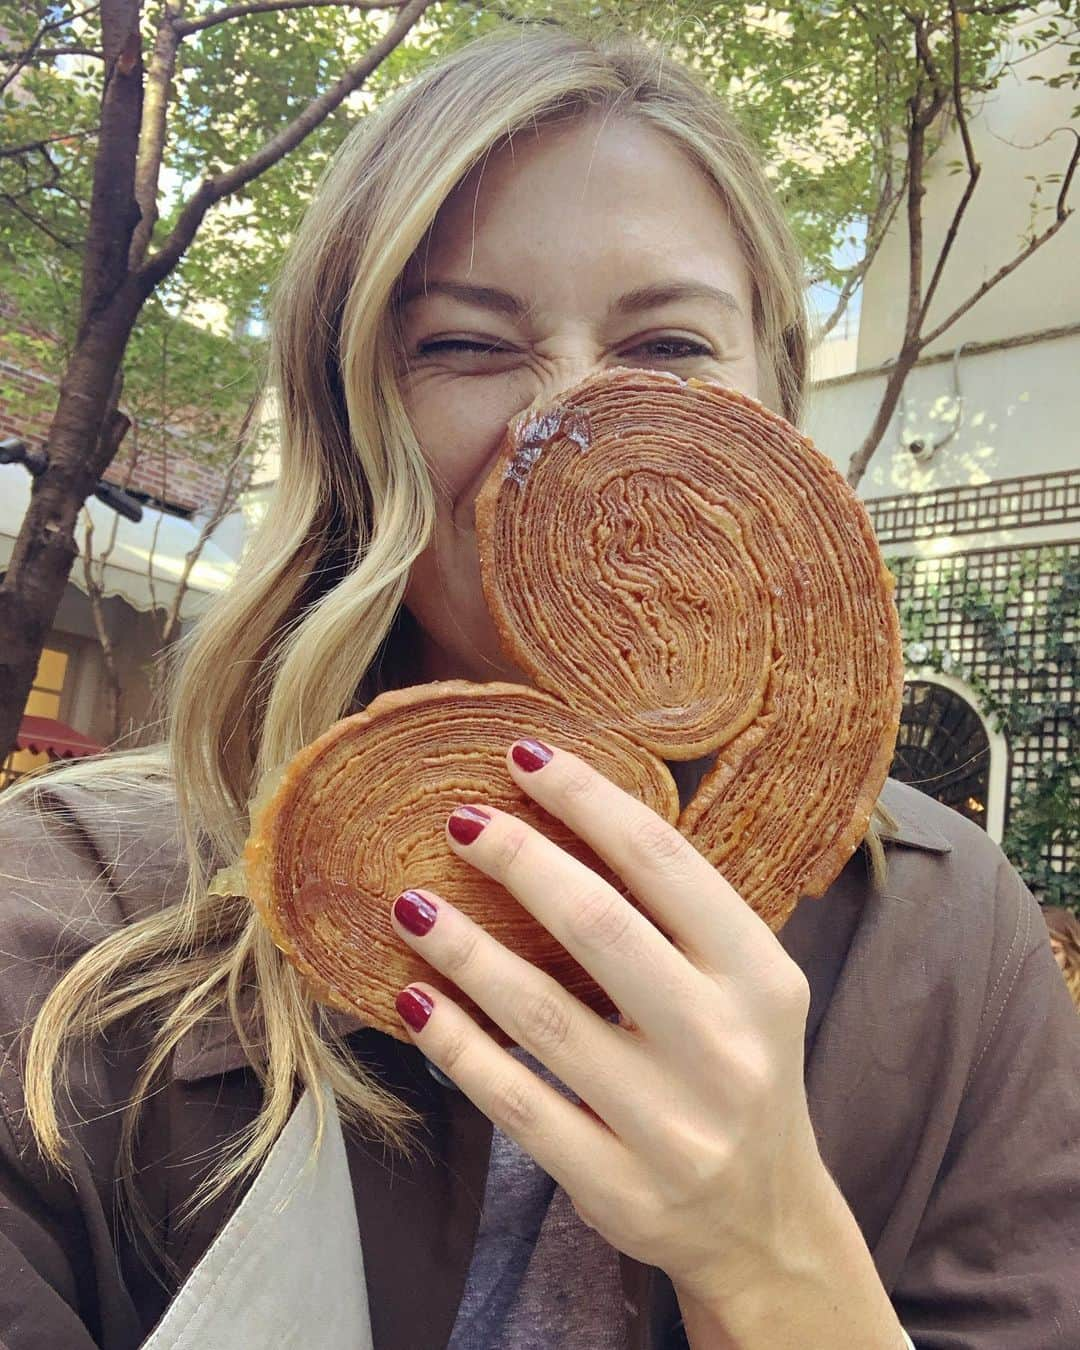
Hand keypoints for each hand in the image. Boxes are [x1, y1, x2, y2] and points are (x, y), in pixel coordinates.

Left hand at [389, 737, 824, 1304]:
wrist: (762, 1221)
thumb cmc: (735, 1068)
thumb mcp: (742, 987)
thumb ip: (678, 917)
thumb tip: (565, 813)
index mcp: (760, 976)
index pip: (665, 863)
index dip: (589, 801)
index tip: (525, 757)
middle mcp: (725, 1047)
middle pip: (601, 927)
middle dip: (520, 860)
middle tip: (459, 819)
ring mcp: (673, 1126)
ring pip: (544, 1015)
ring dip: (466, 950)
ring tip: (411, 903)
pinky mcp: (618, 1187)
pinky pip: (517, 1103)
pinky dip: (457, 1046)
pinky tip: (415, 999)